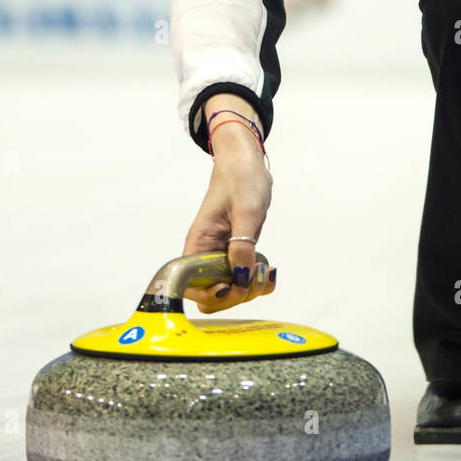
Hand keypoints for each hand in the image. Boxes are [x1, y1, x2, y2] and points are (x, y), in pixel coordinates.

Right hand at [182, 126, 276, 312]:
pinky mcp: (238, 254)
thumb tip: (240, 280)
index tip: (231, 284)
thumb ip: (242, 246)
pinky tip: (269, 270)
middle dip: (236, 294)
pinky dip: (259, 282)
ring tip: (266, 269)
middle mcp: (206, 255)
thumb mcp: (245, 210)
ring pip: (231, 291)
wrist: (247, 163)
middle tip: (256, 274)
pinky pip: (244, 280)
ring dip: (251, 289)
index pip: (191, 287)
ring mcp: (222, 256)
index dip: (210, 295)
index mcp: (198, 245)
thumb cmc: (240, 178)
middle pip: (212, 297)